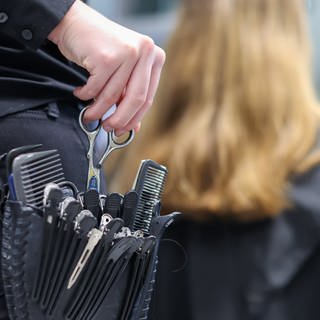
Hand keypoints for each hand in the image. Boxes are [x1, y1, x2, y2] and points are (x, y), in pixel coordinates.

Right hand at [48, 0, 164, 134]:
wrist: (75, 23)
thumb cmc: (101, 48)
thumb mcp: (122, 71)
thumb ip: (130, 95)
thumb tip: (134, 126)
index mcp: (154, 57)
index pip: (147, 98)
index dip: (134, 118)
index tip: (123, 129)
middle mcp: (145, 52)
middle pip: (136, 99)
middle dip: (120, 120)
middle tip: (108, 128)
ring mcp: (127, 53)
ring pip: (113, 96)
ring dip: (98, 111)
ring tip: (90, 114)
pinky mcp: (107, 57)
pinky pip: (95, 89)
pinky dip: (85, 96)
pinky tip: (81, 93)